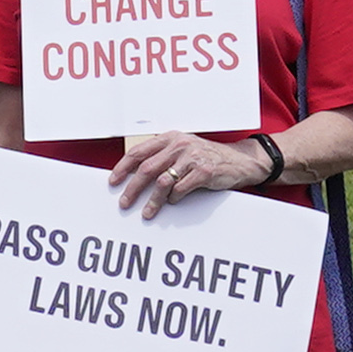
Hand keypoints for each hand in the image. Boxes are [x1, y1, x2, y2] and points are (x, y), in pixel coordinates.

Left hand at [102, 128, 261, 215]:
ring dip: (153, 201)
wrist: (239, 161)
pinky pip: (181, 189)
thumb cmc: (206, 157)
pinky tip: (173, 202)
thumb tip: (135, 176)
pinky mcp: (204, 171)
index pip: (139, 152)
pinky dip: (174, 198)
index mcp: (170, 138)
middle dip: (132, 188)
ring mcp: (192, 158)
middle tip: (124, 203)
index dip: (123, 168)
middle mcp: (179, 145)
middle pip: (146, 169)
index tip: (113, 182)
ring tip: (147, 213)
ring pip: (162, 182)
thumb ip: (162, 157)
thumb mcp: (183, 150)